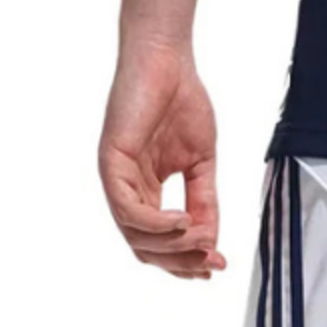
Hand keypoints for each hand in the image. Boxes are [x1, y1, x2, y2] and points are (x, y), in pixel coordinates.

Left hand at [98, 41, 225, 278]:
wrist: (168, 60)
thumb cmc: (182, 101)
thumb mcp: (202, 164)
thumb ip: (205, 203)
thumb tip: (212, 243)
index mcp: (146, 192)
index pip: (160, 242)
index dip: (186, 261)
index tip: (216, 266)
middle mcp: (127, 190)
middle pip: (146, 248)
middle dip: (181, 262)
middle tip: (211, 262)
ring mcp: (116, 178)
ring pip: (135, 235)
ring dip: (172, 246)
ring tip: (201, 240)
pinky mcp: (110, 162)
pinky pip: (128, 209)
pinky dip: (156, 223)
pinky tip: (183, 221)